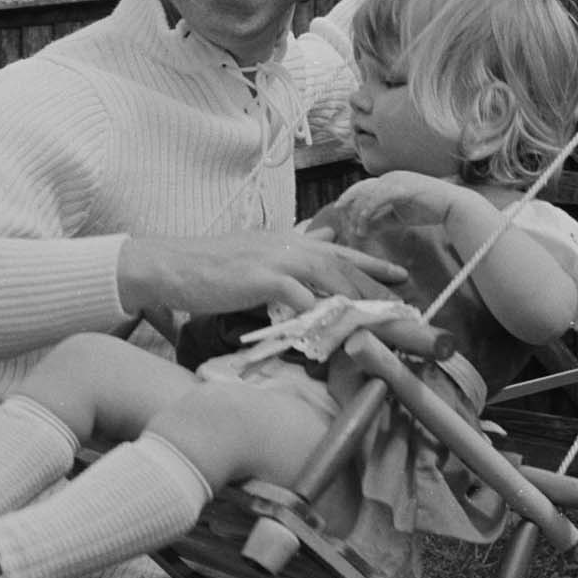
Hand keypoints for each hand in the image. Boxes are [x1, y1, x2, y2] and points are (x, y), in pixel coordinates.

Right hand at [118, 230, 406, 316]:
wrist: (168, 264)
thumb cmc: (205, 269)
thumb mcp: (250, 260)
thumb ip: (280, 268)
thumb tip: (302, 275)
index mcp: (289, 241)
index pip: (341, 252)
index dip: (374, 265)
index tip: (401, 278)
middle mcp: (291, 245)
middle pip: (347, 270)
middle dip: (381, 293)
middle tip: (409, 314)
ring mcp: (279, 260)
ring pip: (335, 283)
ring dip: (364, 307)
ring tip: (389, 327)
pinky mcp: (265, 279)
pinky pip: (304, 302)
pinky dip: (325, 320)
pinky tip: (340, 336)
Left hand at [334, 173, 468, 231]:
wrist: (452, 206)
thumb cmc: (428, 209)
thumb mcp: (398, 217)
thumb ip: (381, 220)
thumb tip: (364, 229)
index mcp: (388, 181)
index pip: (362, 188)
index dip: (349, 198)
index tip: (339, 210)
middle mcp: (390, 177)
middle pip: (360, 188)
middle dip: (348, 204)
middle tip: (341, 220)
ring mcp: (397, 180)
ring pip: (368, 194)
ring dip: (360, 213)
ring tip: (358, 230)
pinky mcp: (404, 187)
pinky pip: (380, 196)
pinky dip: (370, 208)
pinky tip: (365, 219)